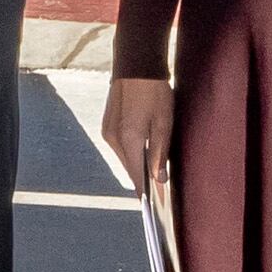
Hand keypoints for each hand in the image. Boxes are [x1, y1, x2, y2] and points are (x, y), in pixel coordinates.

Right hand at [101, 75, 174, 198]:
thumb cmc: (154, 92)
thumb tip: (159, 179)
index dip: (145, 191)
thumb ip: (160, 153)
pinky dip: (131, 152)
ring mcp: (107, 131)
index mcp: (129, 140)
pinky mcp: (107, 125)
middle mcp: (113, 139)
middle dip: (142, 178)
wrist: (136, 66)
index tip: (153, 206)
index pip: (136, 175)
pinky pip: (119, 147)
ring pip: (124, 157)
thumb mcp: (164, 123)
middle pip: (129, 168)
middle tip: (158, 190)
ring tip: (152, 172)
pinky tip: (142, 151)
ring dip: (137, 164)